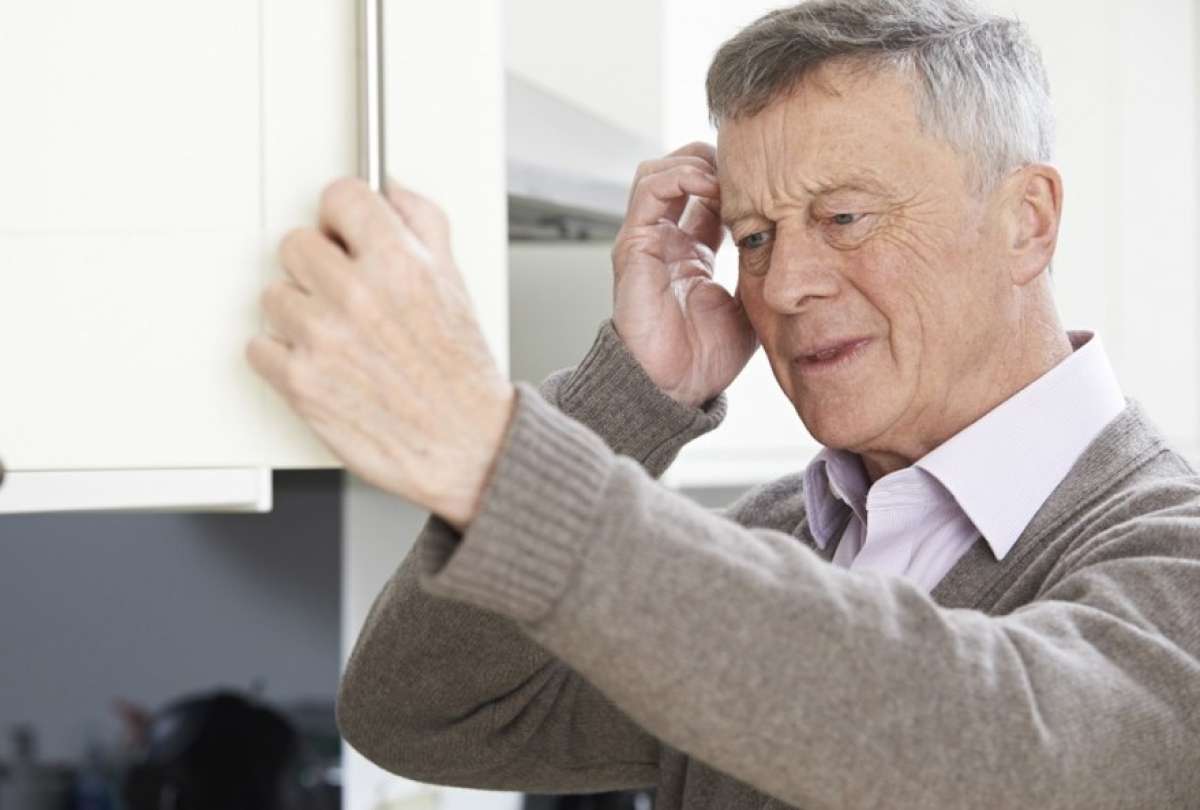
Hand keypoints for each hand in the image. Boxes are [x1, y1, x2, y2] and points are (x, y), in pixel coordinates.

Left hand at [246, 177, 513, 529]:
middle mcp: (358, 296)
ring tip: (338, 336)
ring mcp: (323, 339)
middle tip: (342, 293)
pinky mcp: (300, 382)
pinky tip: (321, 364)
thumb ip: (424, 223)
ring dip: (299, 313)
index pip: (340, 196)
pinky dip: (282, 356)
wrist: (464, 446)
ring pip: (274, 295)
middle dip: (317, 266)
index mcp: (400, 263)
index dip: (343, 215)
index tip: (345, 231)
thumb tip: (392, 189)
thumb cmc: (460, 374)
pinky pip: (259, 346)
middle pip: (295, 243)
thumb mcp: (456, 283)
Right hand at [611, 142, 757, 407]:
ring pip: (660, 171)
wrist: (676, 386)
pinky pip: (650, 189)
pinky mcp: (634, 244)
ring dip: (695, 163)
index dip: (735, 182)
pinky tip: (708, 185)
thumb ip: (761, 268)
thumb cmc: (707, 356)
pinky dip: (680, 175)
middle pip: (681, 173)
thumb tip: (794, 242)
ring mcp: (647, 240)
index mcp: (690, 253)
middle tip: (749, 171)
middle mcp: (665, 241)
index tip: (768, 185)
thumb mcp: (750, 302)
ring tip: (726, 177)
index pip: (707, 196)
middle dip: (714, 163)